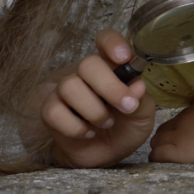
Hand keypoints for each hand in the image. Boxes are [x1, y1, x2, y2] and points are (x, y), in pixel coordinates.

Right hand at [39, 29, 155, 168]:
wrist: (107, 154)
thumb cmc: (127, 126)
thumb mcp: (143, 114)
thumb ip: (142, 99)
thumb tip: (137, 86)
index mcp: (112, 67)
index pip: (105, 40)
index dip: (112, 43)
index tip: (123, 57)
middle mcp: (87, 74)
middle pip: (87, 63)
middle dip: (110, 86)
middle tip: (127, 106)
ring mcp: (65, 91)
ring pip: (70, 87)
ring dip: (94, 110)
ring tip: (107, 123)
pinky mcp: (50, 111)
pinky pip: (54, 112)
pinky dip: (76, 127)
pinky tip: (88, 132)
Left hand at [149, 100, 193, 167]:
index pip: (174, 121)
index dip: (176, 133)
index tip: (184, 142)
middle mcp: (185, 119)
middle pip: (162, 131)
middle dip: (166, 141)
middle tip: (177, 153)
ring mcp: (181, 135)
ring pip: (156, 143)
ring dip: (162, 151)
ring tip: (174, 161)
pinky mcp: (180, 152)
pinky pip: (157, 156)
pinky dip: (160, 160)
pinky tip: (171, 165)